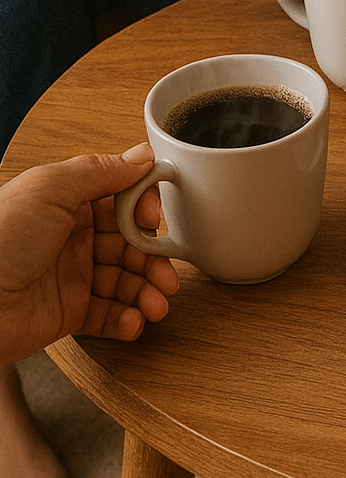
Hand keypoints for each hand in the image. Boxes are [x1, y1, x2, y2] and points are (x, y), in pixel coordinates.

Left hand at [0, 144, 177, 364]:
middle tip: (165, 274)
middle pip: (132, 245)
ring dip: (148, 292)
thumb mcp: (48, 189)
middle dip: (154, 260)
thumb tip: (142, 156)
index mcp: (66, 204)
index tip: (153, 221)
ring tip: (156, 304)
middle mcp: (72, 238)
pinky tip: (136, 320)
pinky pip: (109, 315)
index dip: (144, 212)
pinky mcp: (68, 312)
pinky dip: (128, 319)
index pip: (122, 202)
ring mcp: (71, 276)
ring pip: (127, 282)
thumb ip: (99, 171)